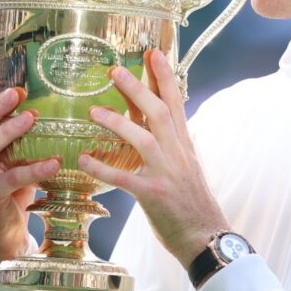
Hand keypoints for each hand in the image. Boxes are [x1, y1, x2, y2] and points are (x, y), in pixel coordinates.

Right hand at [0, 76, 59, 274]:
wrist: (2, 236)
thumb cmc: (13, 190)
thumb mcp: (14, 158)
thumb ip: (22, 136)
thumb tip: (55, 104)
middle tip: (16, 92)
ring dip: (8, 130)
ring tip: (32, 118)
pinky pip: (11, 179)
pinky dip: (34, 170)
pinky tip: (54, 163)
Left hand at [78, 50, 229, 267]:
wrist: (207, 237)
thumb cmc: (194, 203)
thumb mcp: (189, 166)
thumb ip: (174, 145)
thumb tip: (163, 125)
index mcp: (185, 145)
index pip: (176, 103)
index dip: (165, 77)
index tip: (154, 53)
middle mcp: (178, 154)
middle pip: (159, 112)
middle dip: (138, 88)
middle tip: (114, 71)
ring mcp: (166, 174)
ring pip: (143, 139)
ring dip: (118, 122)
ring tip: (93, 111)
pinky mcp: (153, 196)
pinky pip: (124, 178)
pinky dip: (103, 168)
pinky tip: (84, 159)